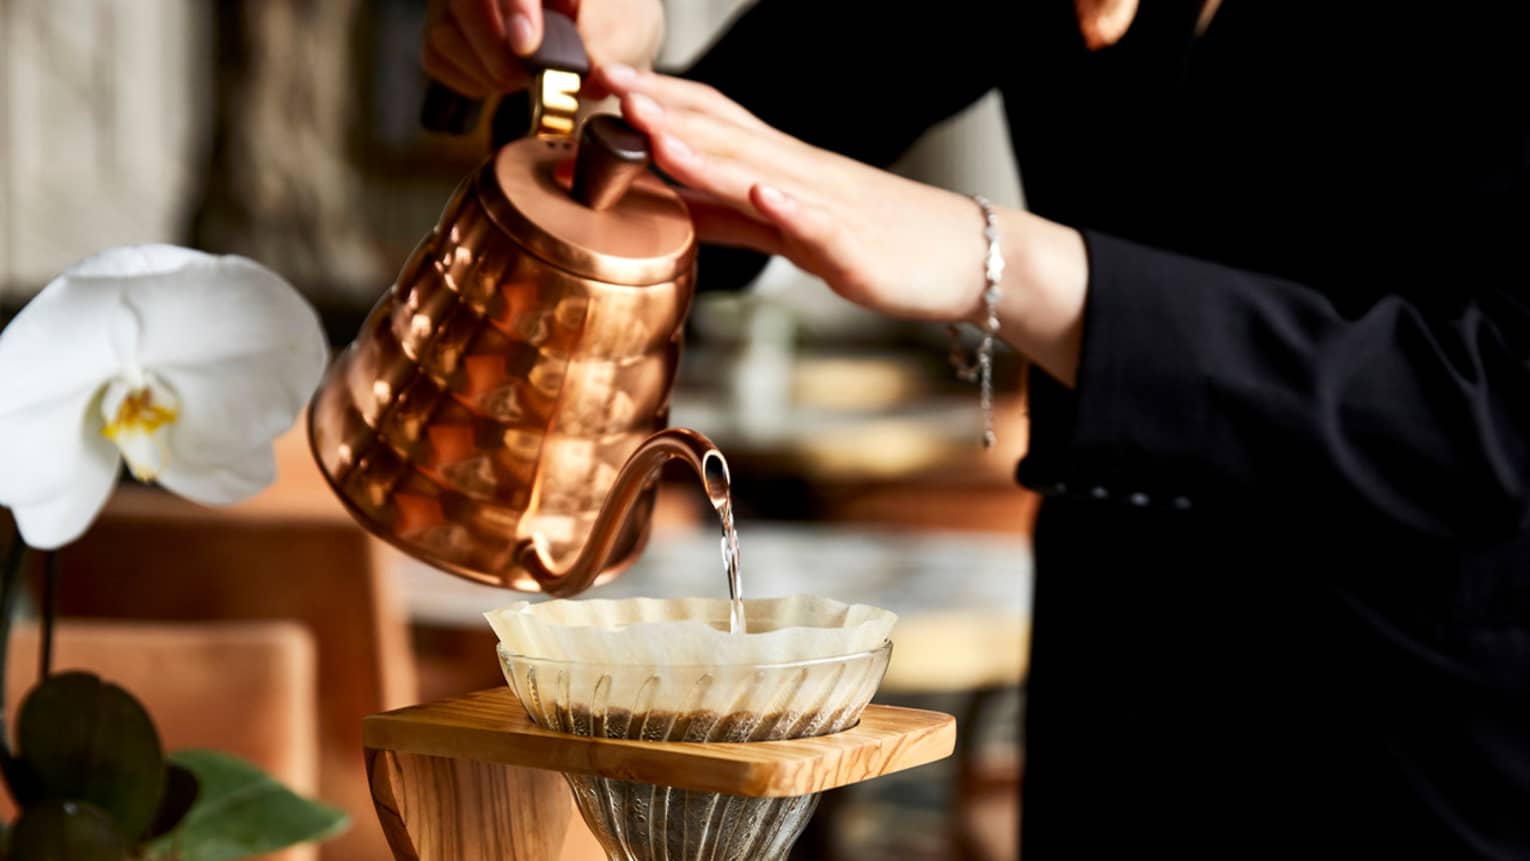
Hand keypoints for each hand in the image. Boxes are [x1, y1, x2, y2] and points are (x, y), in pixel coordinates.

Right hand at [422, 0, 662, 97]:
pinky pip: (438, 59)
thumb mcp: (626, 26)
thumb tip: (593, 73)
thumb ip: (609, 42)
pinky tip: (504, 78)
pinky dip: (474, 81)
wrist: (598, 43)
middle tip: (530, 78)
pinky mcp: (443, 29)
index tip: (527, 45)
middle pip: (464, 1)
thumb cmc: (611, 23)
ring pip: (443, 33)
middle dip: (496, 50)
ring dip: (488, 71)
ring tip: (526, 78)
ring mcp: (457, 1)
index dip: (512, 6)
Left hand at [596, 65, 1089, 383]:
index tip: (607, 81)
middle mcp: (800, 176)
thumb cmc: (877, 243)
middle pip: (727, 136)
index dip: (661, 99)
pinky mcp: (857, 248)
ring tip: (657, 131)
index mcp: (781, 169)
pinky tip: (763, 195)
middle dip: (666, 112)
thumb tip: (667, 207)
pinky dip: (790, 209)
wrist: (967, 257)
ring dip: (707, 152)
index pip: (714, 121)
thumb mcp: (788, 229)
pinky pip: (821, 226)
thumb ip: (729, 217)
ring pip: (760, 174)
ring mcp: (829, 208)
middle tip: (612, 88)